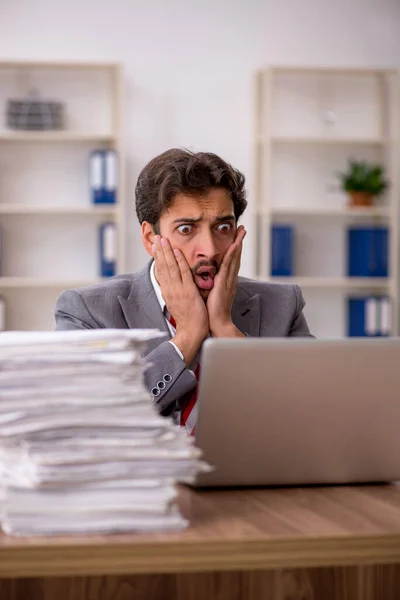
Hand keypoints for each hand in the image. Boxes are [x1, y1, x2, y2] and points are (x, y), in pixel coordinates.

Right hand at [152, 235, 208, 363]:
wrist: (191, 332)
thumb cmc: (187, 319)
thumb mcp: (176, 303)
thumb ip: (173, 292)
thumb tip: (170, 284)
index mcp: (167, 291)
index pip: (161, 270)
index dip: (158, 257)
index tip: (156, 246)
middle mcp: (170, 289)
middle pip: (163, 266)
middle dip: (159, 250)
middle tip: (156, 237)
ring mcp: (178, 289)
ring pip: (170, 267)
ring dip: (167, 252)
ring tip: (163, 239)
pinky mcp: (187, 291)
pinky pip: (183, 273)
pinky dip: (180, 262)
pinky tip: (177, 252)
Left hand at [207, 225, 246, 337]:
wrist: (217, 322)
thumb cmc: (212, 310)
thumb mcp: (211, 292)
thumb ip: (210, 283)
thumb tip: (205, 276)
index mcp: (226, 280)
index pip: (230, 260)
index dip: (233, 247)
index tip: (236, 236)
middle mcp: (230, 278)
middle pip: (235, 256)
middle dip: (239, 241)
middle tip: (242, 228)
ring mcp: (229, 280)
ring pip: (234, 257)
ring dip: (238, 243)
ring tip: (241, 231)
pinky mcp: (224, 283)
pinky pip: (229, 265)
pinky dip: (232, 254)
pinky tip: (234, 245)